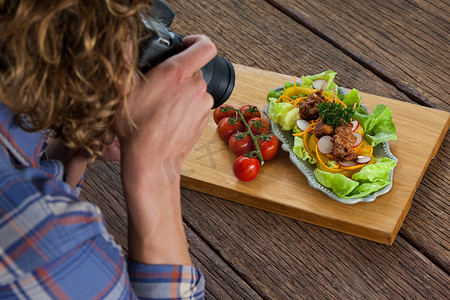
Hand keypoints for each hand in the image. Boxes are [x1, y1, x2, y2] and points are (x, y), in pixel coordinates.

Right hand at [116, 35, 216, 264]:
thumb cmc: (137, 131)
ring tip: (162, 105)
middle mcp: (196, 88)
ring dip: (183, 92)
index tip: (186, 44)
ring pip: (195, 89)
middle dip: (179, 73)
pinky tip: (170, 118)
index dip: (196, 41)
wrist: (151, 162)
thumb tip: (124, 40)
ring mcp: (203, 105)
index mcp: (177, 74)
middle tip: (160, 85)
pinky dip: (187, 107)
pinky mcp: (205, 121)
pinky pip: (197, 106)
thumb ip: (125, 60)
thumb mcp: (122, 91)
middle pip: (194, 69)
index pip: (205, 46)